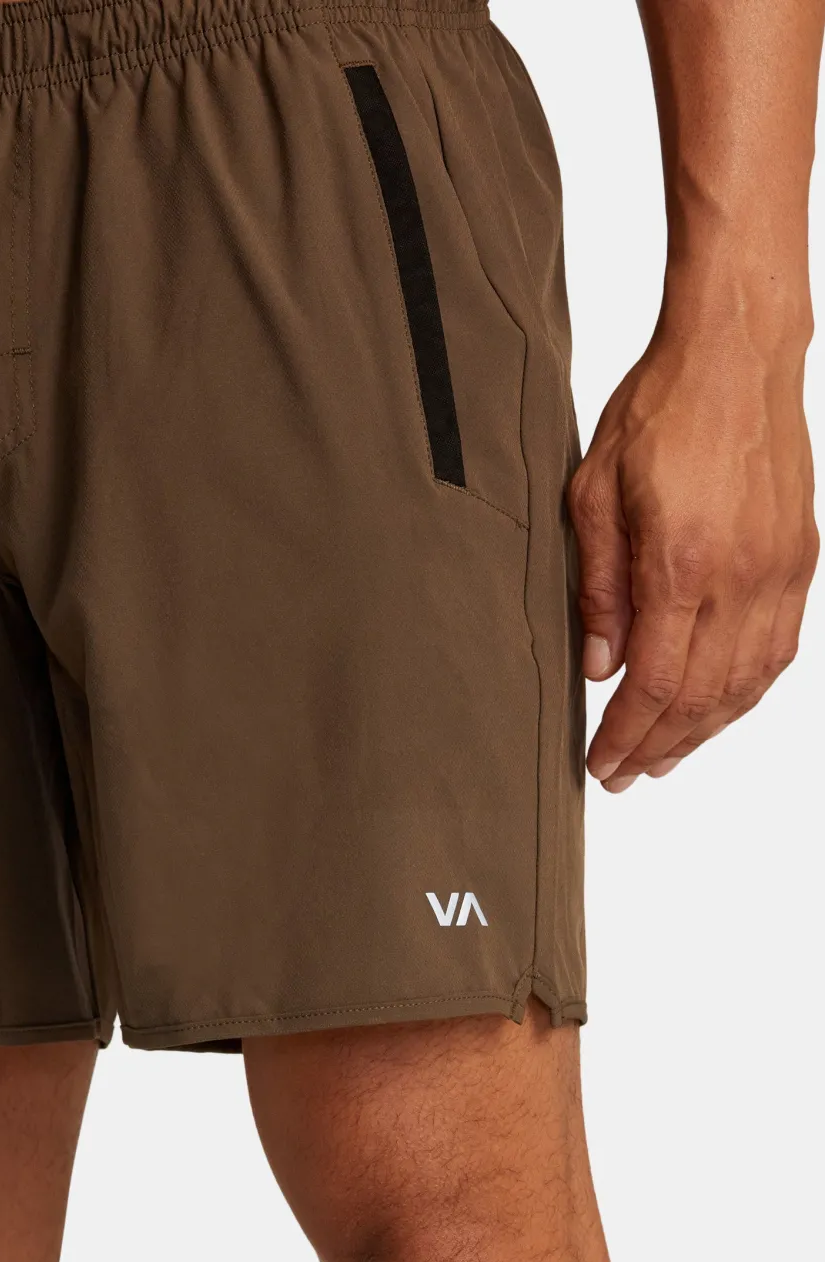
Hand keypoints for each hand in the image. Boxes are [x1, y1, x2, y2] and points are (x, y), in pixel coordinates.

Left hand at [568, 295, 818, 792]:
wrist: (737, 354)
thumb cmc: (658, 412)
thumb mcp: (593, 494)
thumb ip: (597, 587)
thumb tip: (599, 665)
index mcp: (681, 564)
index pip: (655, 683)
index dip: (626, 734)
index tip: (602, 764)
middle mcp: (740, 578)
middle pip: (703, 697)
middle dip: (660, 746)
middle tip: (625, 775)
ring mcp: (780, 571)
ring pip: (747, 682)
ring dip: (705, 731)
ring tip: (665, 756)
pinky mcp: (801, 559)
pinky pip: (779, 649)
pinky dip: (746, 691)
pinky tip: (719, 708)